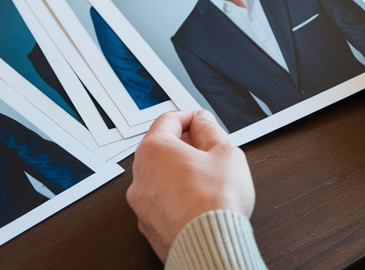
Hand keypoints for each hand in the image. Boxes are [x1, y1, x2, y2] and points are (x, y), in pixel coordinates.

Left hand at [127, 110, 253, 261]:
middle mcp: (140, 175)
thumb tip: (203, 122)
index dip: (189, 117)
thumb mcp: (225, 153)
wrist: (210, 246)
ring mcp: (140, 203)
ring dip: (178, 173)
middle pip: (159, 149)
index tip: (202, 122)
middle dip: (184, 146)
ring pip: (159, 177)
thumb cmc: (215, 202)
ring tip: (206, 179)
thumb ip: (210, 131)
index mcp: (154, 150)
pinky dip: (175, 197)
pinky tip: (197, 202)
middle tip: (207, 150)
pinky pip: (160, 202)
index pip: (167, 120)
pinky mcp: (148, 225)